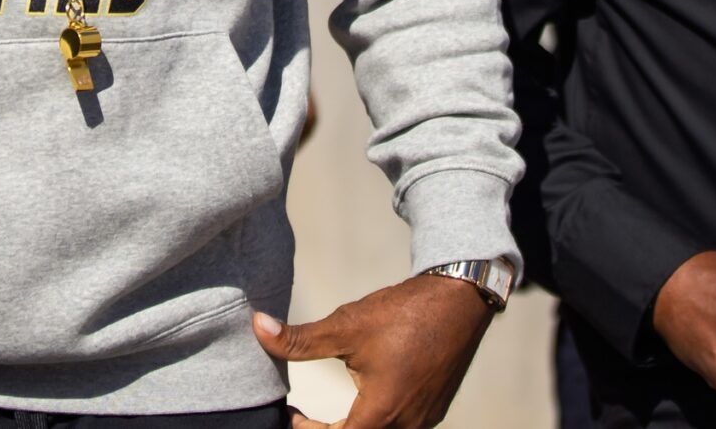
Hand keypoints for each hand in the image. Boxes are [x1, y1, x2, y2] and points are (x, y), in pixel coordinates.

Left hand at [253, 274, 493, 428]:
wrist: (458, 300)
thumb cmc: (403, 314)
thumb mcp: (346, 325)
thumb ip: (300, 340)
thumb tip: (257, 327)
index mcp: (381, 414)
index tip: (290, 413)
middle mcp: (407, 426)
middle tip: (304, 417)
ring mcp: (424, 420)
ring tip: (327, 415)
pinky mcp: (433, 409)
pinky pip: (400, 426)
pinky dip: (375, 422)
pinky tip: (364, 400)